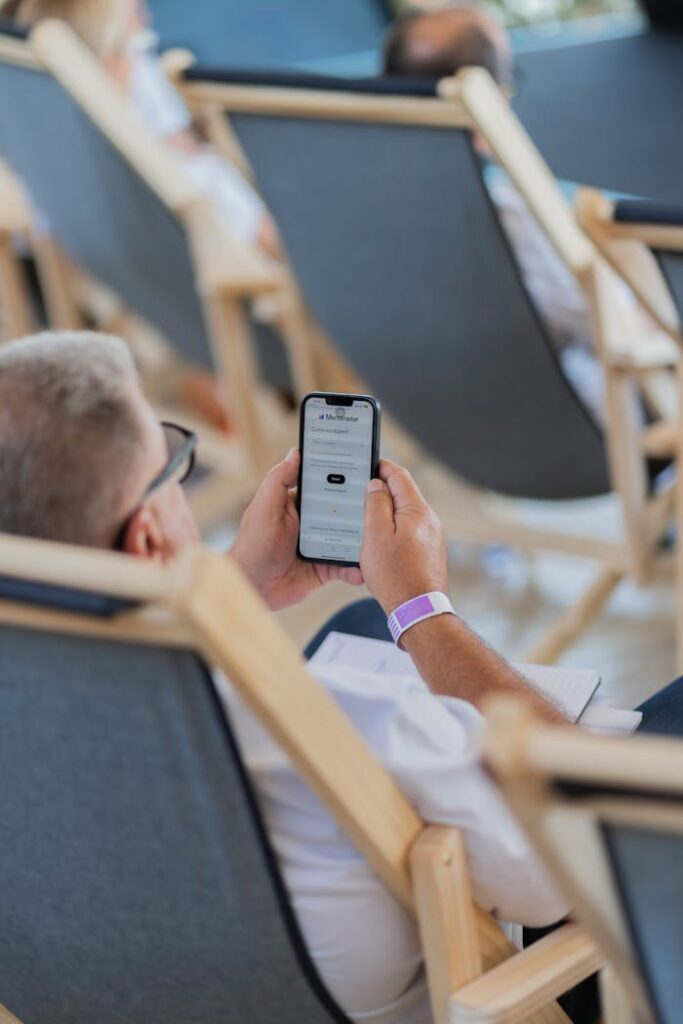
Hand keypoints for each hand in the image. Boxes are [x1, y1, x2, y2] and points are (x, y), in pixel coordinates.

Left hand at [230, 448, 362, 609]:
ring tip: (377, 538)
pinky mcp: (324, 568)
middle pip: (343, 511)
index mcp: (298, 503)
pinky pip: (345, 566)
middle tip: (381, 506)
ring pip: (349, 539)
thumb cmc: (252, 545)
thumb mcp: (264, 508)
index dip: (343, 477)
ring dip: (362, 540)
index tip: (365, 469)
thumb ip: (279, 480)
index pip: (325, 485)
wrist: (252, 587)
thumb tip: (295, 452)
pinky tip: (360, 569)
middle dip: (361, 509)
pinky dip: (355, 569)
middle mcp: (312, 522)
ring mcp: (321, 545)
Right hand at [360, 459, 447, 614]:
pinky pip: (409, 531)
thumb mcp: (376, 535)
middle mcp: (429, 520)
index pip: (399, 476)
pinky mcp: (429, 551)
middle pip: (403, 494)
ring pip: (405, 513)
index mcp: (417, 510)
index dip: (381, 466)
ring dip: (386, 512)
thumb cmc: (395, 576)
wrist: (418, 610)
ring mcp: (431, 536)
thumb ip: (376, 504)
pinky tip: (380, 542)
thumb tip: (376, 485)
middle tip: (359, 490)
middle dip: (382, 490)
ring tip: (365, 518)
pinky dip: (393, 529)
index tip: (367, 463)